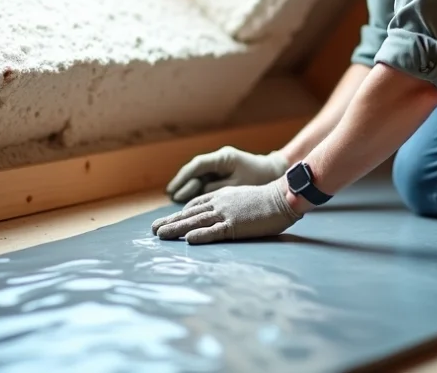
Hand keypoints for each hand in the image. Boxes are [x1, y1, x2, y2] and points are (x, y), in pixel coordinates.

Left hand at [151, 180, 300, 243]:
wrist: (283, 196)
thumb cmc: (268, 200)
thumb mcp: (244, 197)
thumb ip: (230, 204)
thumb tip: (223, 214)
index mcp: (222, 196)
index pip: (195, 205)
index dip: (180, 213)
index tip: (168, 220)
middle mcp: (220, 203)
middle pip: (190, 213)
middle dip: (170, 221)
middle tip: (153, 230)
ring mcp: (227, 214)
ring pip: (196, 222)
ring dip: (176, 228)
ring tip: (160, 235)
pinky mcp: (236, 225)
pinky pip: (215, 231)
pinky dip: (201, 235)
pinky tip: (188, 240)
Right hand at [164, 146, 287, 202]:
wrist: (277, 173)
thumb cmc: (260, 180)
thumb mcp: (237, 186)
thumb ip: (216, 188)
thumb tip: (196, 193)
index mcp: (223, 158)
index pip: (197, 166)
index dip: (183, 179)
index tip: (172, 190)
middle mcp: (220, 159)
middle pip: (196, 170)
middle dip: (182, 182)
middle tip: (169, 195)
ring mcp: (223, 165)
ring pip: (200, 174)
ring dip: (188, 185)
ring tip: (174, 197)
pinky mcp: (226, 172)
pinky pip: (208, 178)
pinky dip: (198, 187)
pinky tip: (191, 196)